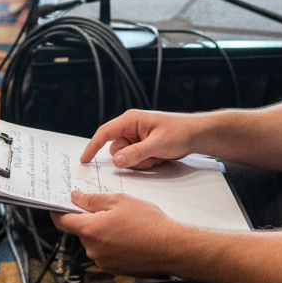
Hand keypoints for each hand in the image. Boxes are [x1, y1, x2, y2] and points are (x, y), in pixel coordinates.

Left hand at [51, 191, 177, 277]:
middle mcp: (93, 249)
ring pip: (95, 241)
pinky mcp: (114, 268)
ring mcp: (103, 261)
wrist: (170, 248)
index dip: (59, 211)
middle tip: (108, 208)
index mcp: (90, 230)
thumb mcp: (119, 201)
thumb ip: (93, 200)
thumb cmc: (148, 223)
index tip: (59, 204)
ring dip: (103, 231)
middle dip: (90, 219)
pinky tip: (129, 235)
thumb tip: (76, 198)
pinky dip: (112, 243)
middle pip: (81, 231)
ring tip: (124, 222)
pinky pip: (106, 252)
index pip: (62, 222)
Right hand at [80, 109, 203, 169]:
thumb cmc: (179, 132)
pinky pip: (135, 160)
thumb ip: (136, 153)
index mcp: (130, 120)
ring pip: (126, 157)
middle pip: (116, 150)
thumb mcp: (158, 144)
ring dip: (140, 162)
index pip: (104, 133)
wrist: (197, 135)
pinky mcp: (142, 145)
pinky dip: (146, 162)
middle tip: (150, 156)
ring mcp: (136, 137)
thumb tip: (116, 161)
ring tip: (157, 155)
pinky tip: (159, 157)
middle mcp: (131, 127)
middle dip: (131, 158)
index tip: (84, 160)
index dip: (92, 146)